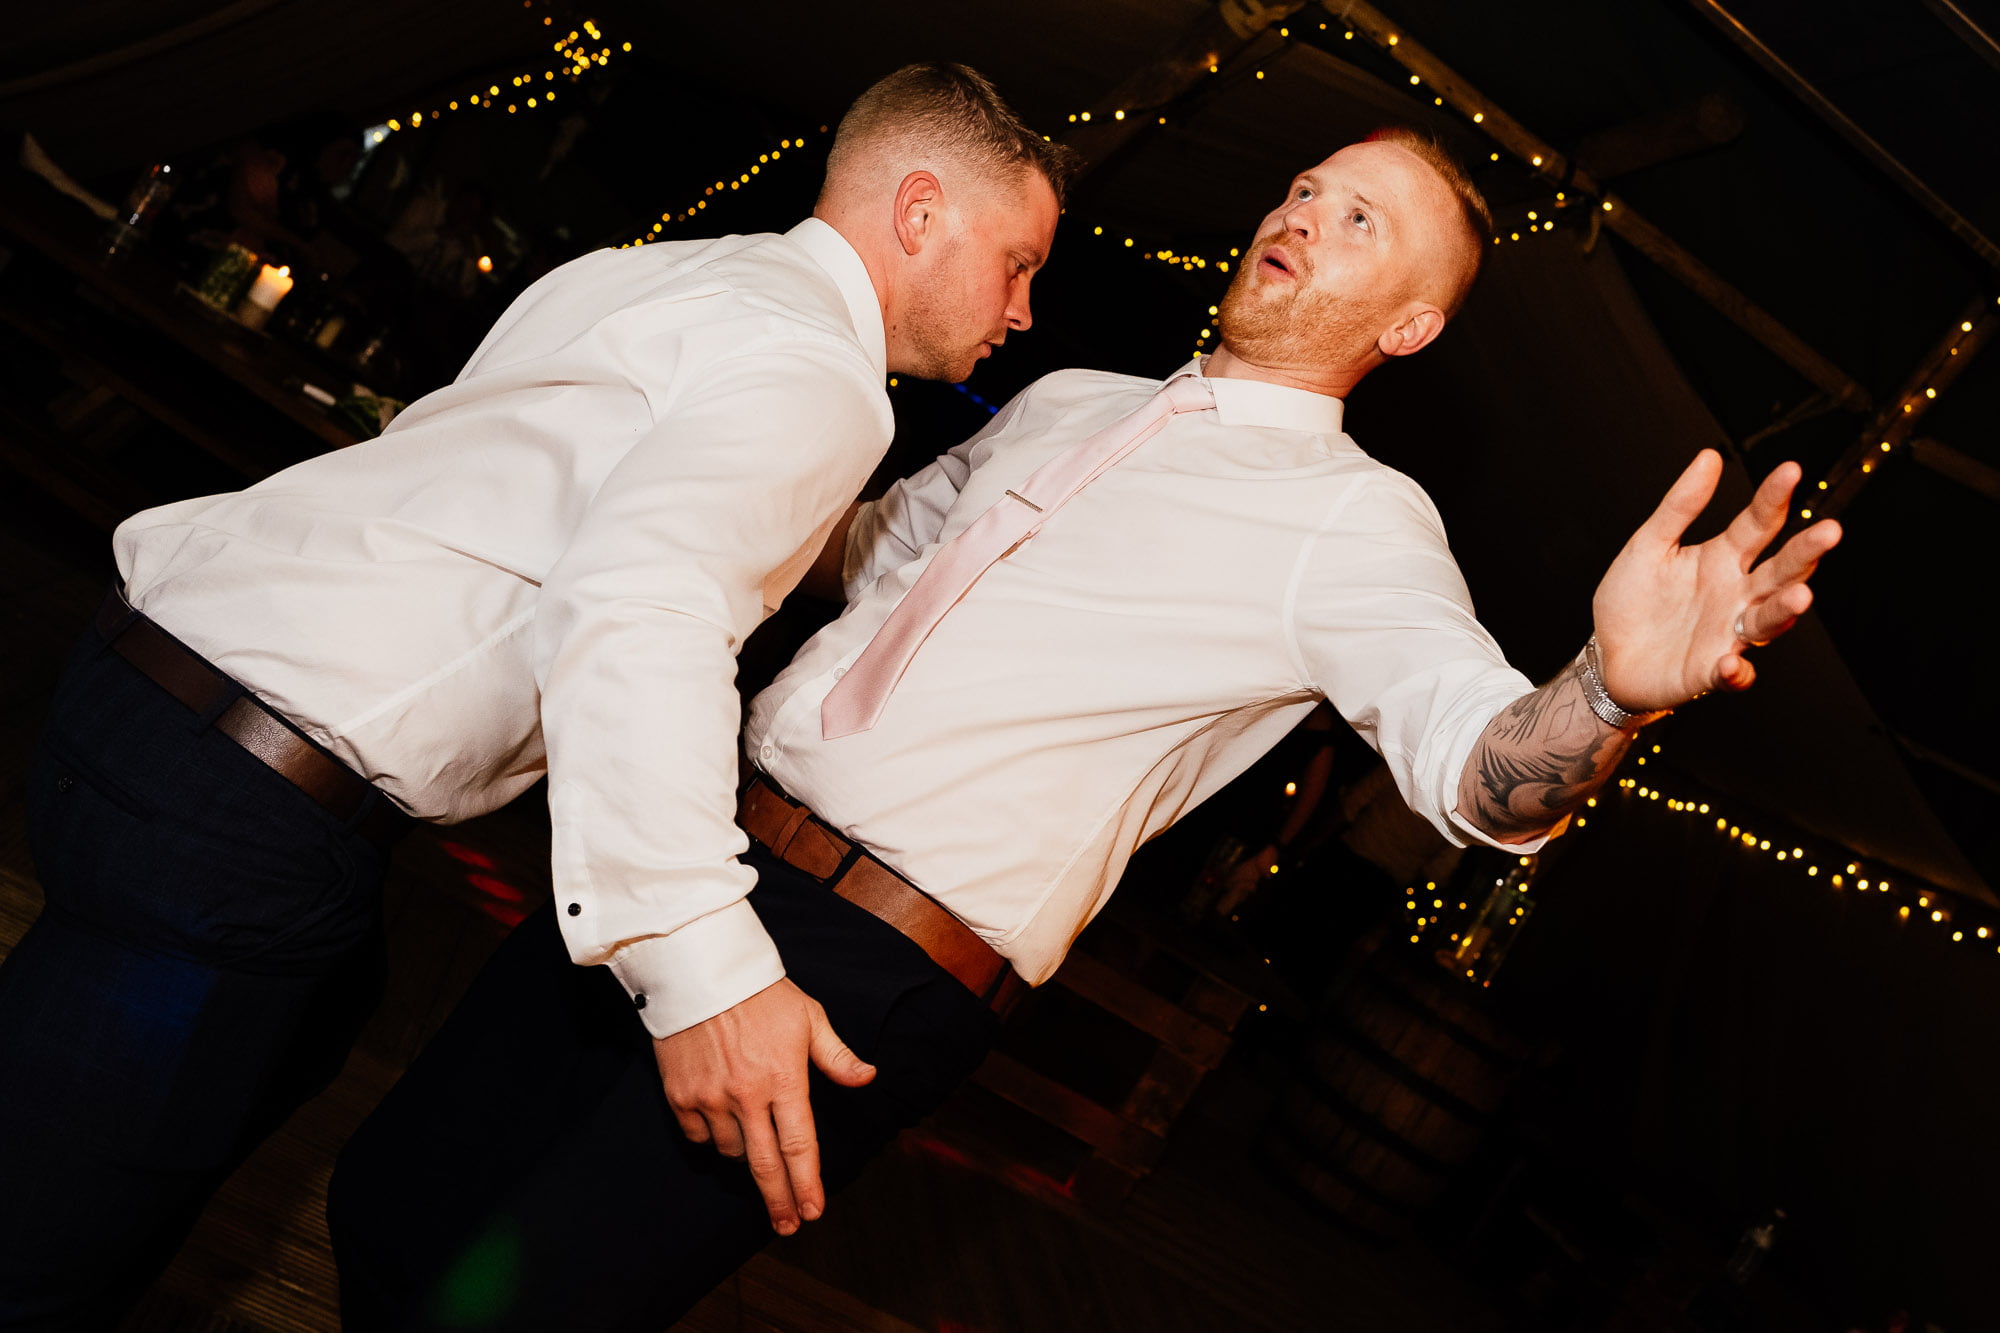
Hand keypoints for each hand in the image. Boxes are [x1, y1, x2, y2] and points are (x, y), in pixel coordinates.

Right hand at [653, 978, 874, 1233]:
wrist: (699, 969)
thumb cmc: (761, 991)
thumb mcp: (809, 1017)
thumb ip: (836, 1056)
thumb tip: (868, 1078)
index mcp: (784, 1078)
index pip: (799, 1145)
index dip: (807, 1183)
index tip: (812, 1211)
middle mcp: (747, 1095)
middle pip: (765, 1164)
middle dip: (778, 1200)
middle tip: (787, 1225)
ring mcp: (710, 1097)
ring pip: (731, 1150)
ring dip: (746, 1154)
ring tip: (754, 1140)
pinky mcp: (679, 1094)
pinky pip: (698, 1134)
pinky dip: (711, 1136)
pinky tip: (721, 1124)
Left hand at [1592, 449, 1841, 710]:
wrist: (1607, 656)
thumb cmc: (1633, 600)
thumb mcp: (1649, 545)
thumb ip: (1680, 506)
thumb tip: (1710, 456)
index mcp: (1724, 557)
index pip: (1759, 523)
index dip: (1774, 498)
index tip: (1790, 469)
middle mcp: (1737, 593)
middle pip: (1780, 570)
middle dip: (1805, 553)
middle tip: (1830, 531)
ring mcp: (1728, 633)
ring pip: (1768, 620)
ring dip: (1784, 610)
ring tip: (1799, 596)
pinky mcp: (1710, 672)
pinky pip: (1732, 674)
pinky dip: (1735, 672)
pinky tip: (1731, 663)